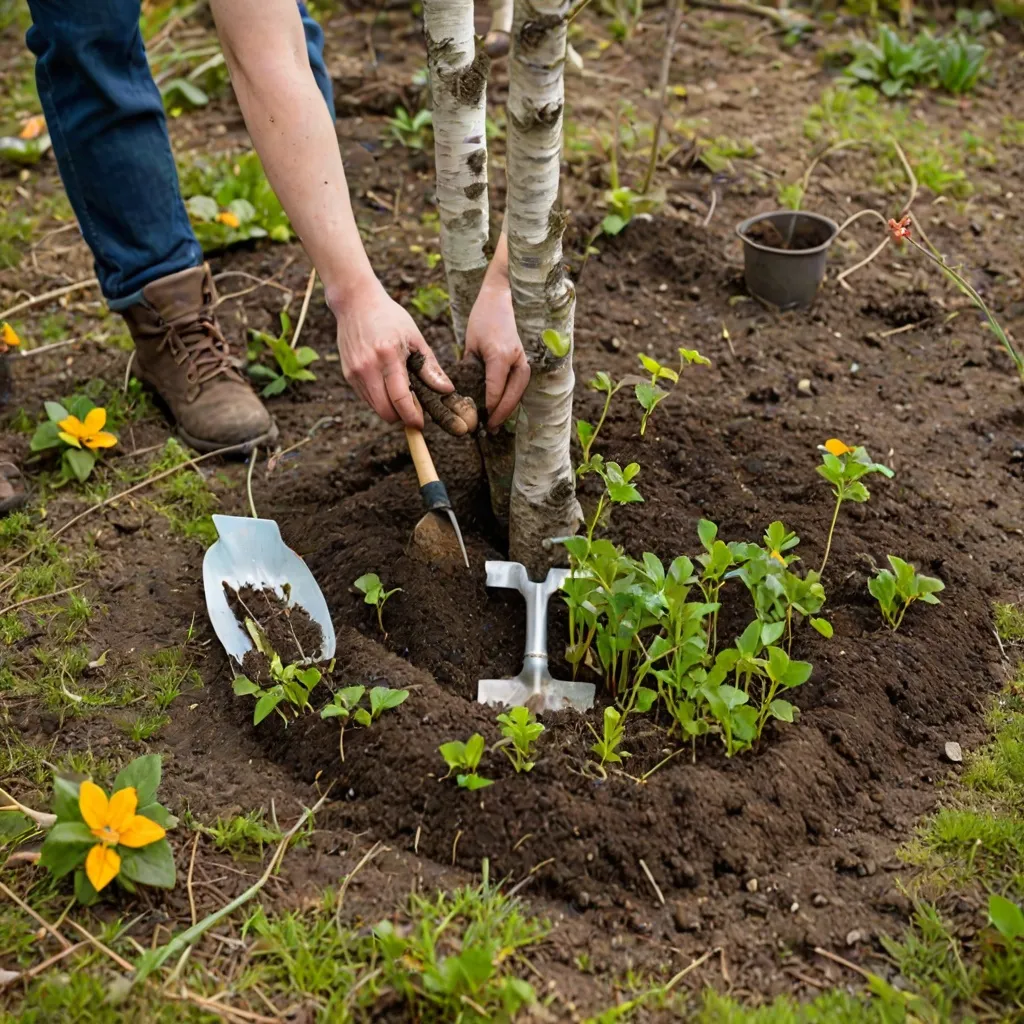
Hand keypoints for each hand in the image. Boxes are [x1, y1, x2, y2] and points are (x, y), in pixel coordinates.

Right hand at [336, 281, 450, 427]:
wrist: (355, 303)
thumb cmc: (390, 317)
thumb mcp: (415, 338)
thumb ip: (430, 367)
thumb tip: (447, 390)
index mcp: (388, 355)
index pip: (400, 397)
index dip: (411, 415)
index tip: (420, 423)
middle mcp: (368, 366)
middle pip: (385, 410)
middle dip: (401, 417)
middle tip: (414, 410)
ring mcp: (355, 371)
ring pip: (375, 407)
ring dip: (390, 409)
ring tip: (402, 393)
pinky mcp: (348, 374)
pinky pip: (366, 398)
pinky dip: (379, 399)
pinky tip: (387, 384)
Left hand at [464, 277, 529, 429]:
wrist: (504, 298)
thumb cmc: (484, 318)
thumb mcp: (470, 344)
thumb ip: (469, 368)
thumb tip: (463, 391)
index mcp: (500, 357)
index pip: (494, 391)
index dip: (486, 409)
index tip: (477, 422)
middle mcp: (516, 361)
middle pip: (511, 398)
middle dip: (499, 415)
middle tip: (488, 430)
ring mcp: (524, 362)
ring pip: (518, 394)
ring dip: (507, 410)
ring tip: (495, 424)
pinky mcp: (525, 362)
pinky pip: (519, 386)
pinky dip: (511, 399)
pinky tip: (502, 408)